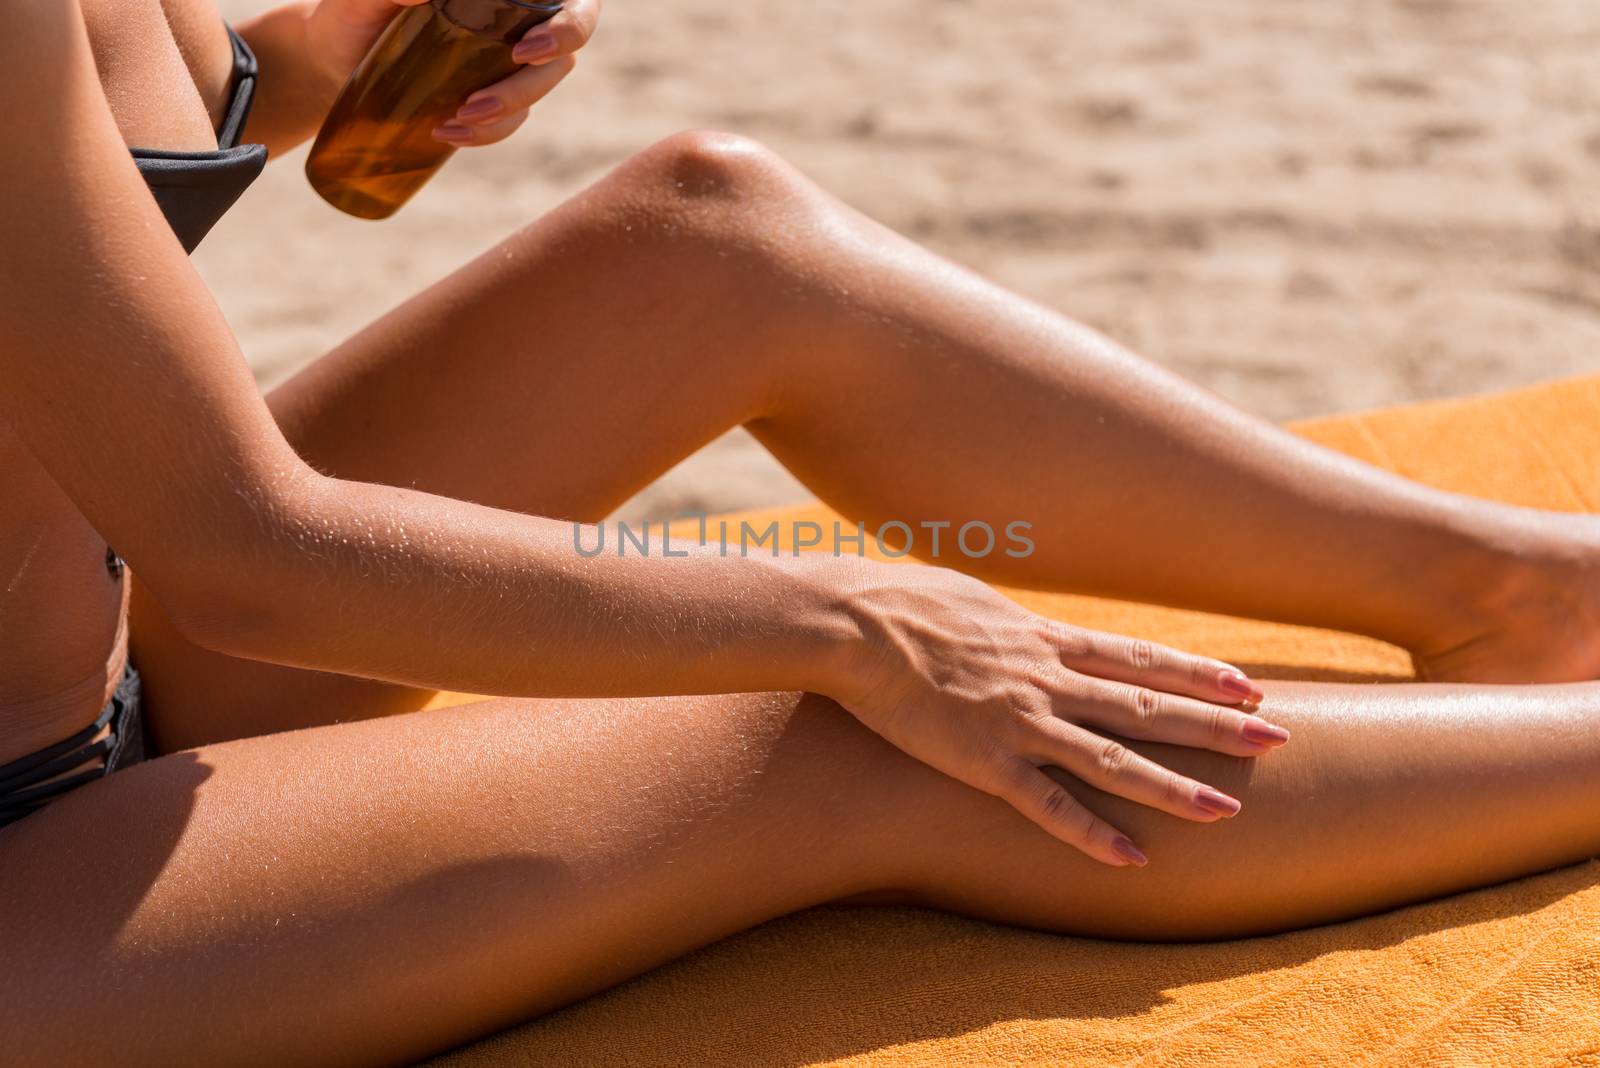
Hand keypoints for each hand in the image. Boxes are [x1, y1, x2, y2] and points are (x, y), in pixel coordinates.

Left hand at [301, 0, 598, 146]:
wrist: (329, 57)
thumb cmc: (348, 12)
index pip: (568, 2)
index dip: (570, 25)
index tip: (526, 47)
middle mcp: (513, 21)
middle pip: (562, 52)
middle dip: (532, 82)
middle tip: (486, 95)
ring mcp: (504, 62)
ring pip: (539, 89)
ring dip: (507, 110)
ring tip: (456, 121)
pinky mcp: (489, 99)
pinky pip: (509, 121)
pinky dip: (486, 133)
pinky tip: (447, 134)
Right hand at [827, 560, 1288, 866]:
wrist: (854, 622)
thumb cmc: (898, 602)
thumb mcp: (970, 598)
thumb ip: (1008, 623)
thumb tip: (1022, 625)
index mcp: (1042, 638)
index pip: (1137, 660)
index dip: (1196, 674)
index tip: (1248, 686)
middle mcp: (1045, 678)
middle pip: (1147, 705)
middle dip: (1217, 724)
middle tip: (1280, 738)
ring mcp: (1019, 720)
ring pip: (1112, 757)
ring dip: (1172, 785)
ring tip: (1227, 811)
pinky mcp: (982, 760)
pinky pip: (1046, 804)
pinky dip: (1091, 832)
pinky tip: (1131, 858)